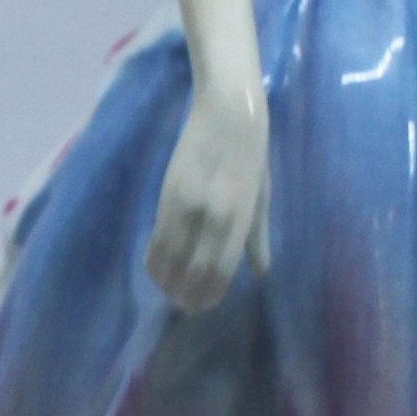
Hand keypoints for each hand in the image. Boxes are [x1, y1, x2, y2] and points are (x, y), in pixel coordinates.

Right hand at [145, 84, 270, 312]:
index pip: (220, 272)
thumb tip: (259, 272)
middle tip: (185, 306)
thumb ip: (258, 236)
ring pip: (169, 259)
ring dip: (167, 282)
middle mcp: (212, 215)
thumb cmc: (253, 153)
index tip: (204, 305)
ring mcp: (186, 205)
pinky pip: (156, 239)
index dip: (209, 295)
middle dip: (187, 296)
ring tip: (169, 292)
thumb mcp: (262, 195)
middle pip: (192, 272)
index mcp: (241, 217)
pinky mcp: (165, 194)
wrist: (228, 110)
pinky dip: (154, 260)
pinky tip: (157, 268)